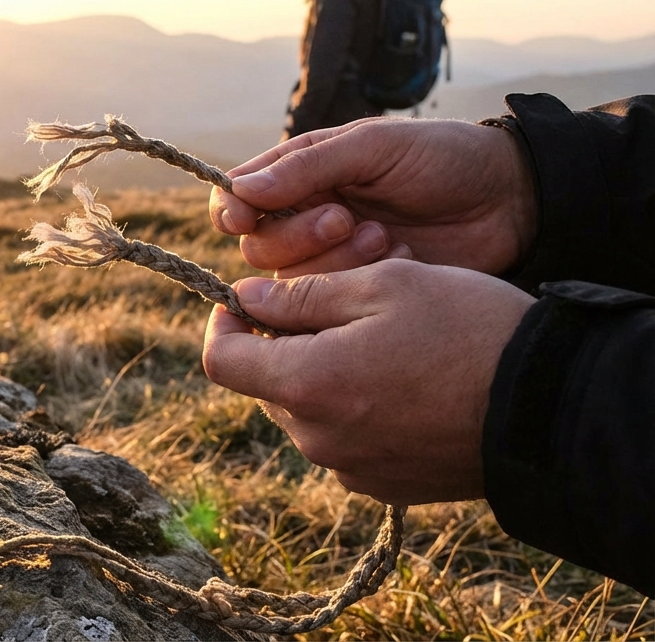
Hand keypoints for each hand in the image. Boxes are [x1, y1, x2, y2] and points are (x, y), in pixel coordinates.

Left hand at [201, 259, 534, 504]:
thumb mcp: (384, 285)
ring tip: (381, 341)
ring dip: (322, 375)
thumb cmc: (468, 332)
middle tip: (334, 306)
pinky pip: (344, 440)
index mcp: (306, 385)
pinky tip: (403, 383)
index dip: (224, 323)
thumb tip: (246, 297)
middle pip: (266, 385)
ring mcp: (350, 468)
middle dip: (282, 344)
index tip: (247, 297)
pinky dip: (355, 408)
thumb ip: (302, 294)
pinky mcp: (384, 485)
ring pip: (306, 411)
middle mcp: (317, 438)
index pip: (222, 361)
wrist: (549, 408)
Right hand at [209, 118, 536, 277]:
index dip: (231, 209)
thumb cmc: (443, 158)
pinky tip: (401, 256)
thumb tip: (239, 191)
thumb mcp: (374, 147)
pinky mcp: (361, 292)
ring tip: (383, 236)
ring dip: (333, 259)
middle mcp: (307, 216)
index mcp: (302, 174)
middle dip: (296, 234)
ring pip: (290, 279)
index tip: (242, 218)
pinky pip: (332, 301)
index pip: (238, 195)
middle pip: (257, 244)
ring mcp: (333, 259)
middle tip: (345, 218)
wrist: (510, 200)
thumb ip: (306, 167)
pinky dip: (361, 279)